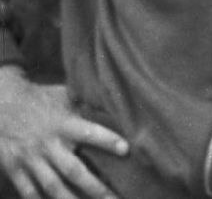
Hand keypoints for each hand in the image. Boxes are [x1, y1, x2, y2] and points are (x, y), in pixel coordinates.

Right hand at [0, 67, 128, 198]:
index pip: (89, 132)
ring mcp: (31, 160)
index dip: (107, 140)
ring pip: (53, 186)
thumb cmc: (42, 98)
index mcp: (63, 123)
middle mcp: (48, 144)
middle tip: (114, 197)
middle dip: (94, 186)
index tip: (126, 149)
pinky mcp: (16, 170)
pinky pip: (29, 192)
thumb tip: (116, 101)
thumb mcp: (65, 95)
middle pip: (73, 170)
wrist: (4, 105)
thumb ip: (87, 103)